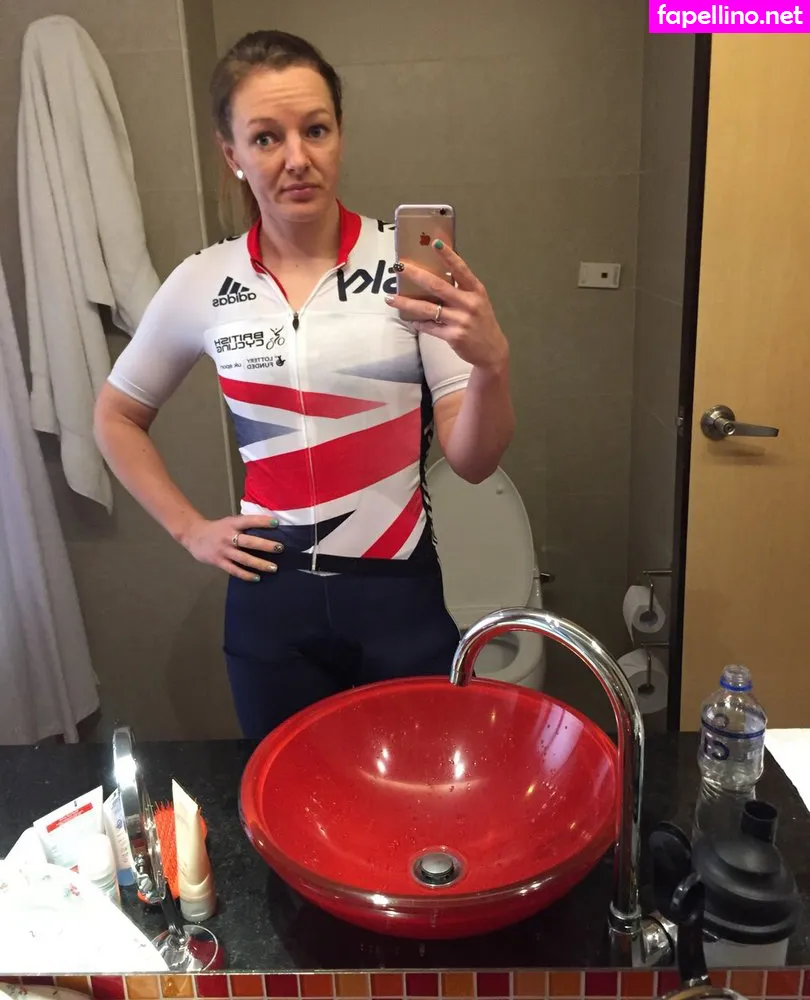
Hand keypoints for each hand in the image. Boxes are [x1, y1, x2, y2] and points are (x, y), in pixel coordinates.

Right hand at [181, 514, 282, 580]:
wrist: (194, 536)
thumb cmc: (218, 529)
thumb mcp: (230, 522)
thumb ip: (245, 525)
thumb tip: (269, 527)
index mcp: (232, 524)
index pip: (249, 521)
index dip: (262, 521)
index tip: (276, 523)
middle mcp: (228, 536)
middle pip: (249, 542)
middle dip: (265, 545)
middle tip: (280, 548)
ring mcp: (224, 550)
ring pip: (244, 559)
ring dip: (260, 563)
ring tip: (274, 567)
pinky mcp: (219, 561)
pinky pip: (234, 570)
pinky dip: (246, 575)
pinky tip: (257, 577)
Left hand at [385, 240, 508, 371]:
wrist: (492, 350)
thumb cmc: (481, 321)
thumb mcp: (477, 301)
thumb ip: (461, 289)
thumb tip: (435, 275)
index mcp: (476, 290)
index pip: (461, 269)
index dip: (448, 256)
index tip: (434, 243)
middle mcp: (469, 303)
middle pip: (437, 286)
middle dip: (415, 275)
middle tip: (399, 267)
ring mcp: (461, 320)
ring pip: (427, 308)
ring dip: (406, 302)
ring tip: (389, 298)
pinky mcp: (453, 336)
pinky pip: (430, 326)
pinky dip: (418, 322)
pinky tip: (408, 318)